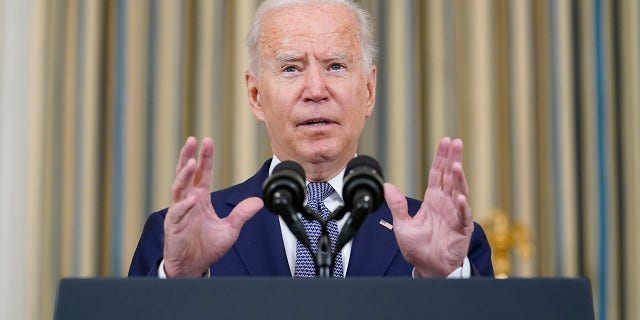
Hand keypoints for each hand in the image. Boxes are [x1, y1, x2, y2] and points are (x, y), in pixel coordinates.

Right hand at [163, 137, 262, 276]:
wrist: (193, 267)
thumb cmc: (207, 248)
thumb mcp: (230, 229)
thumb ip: (242, 214)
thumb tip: (259, 201)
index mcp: (200, 200)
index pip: (202, 174)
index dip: (204, 158)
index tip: (207, 141)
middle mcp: (188, 202)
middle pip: (185, 175)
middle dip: (187, 157)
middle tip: (192, 140)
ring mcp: (179, 213)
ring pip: (178, 189)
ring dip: (183, 175)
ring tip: (189, 162)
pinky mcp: (174, 226)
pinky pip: (177, 213)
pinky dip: (184, 206)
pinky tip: (191, 198)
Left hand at [385, 137, 473, 276]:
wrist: (428, 268)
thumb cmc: (418, 249)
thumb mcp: (402, 225)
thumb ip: (397, 205)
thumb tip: (386, 186)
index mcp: (433, 201)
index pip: (438, 174)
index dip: (441, 158)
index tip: (445, 141)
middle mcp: (446, 204)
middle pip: (451, 177)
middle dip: (453, 159)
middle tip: (456, 143)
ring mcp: (456, 215)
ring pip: (459, 192)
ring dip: (458, 178)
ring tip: (456, 165)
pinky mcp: (462, 229)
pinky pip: (463, 215)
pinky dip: (461, 206)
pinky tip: (459, 197)